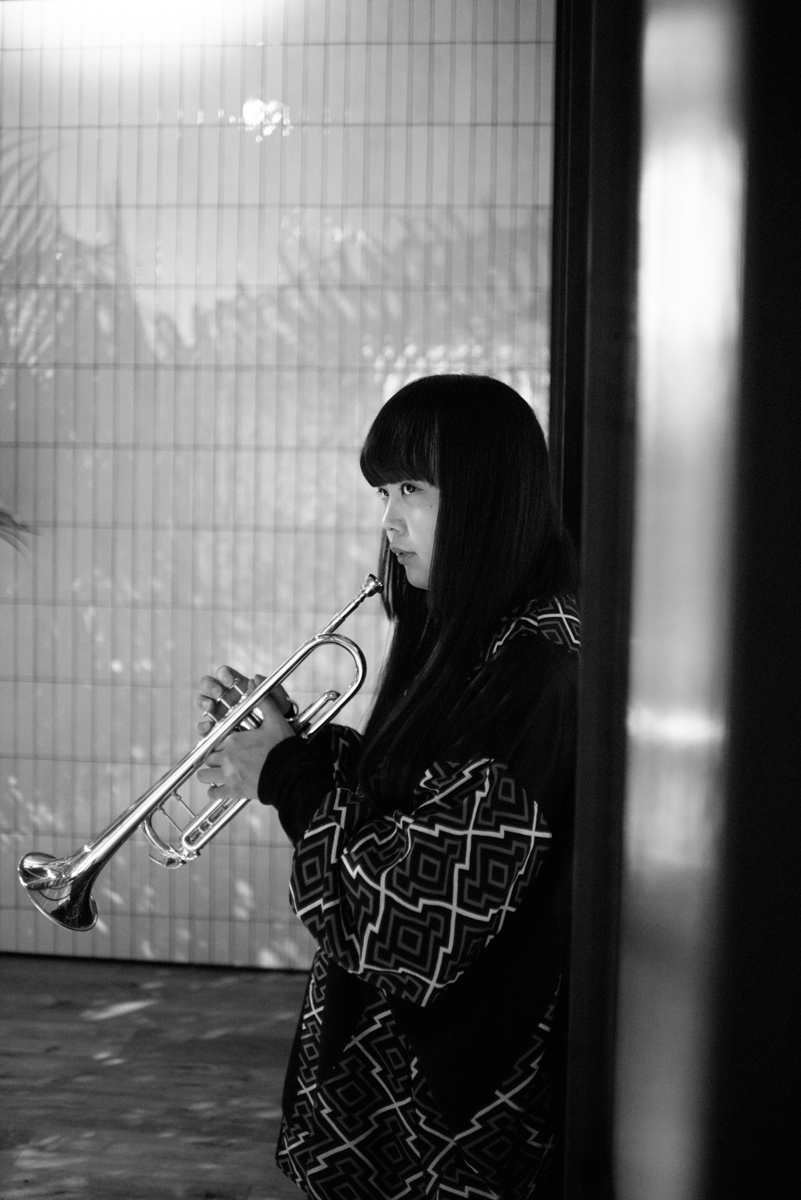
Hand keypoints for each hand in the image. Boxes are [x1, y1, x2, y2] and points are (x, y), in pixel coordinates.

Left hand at [195, 666, 294, 799]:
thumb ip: (263, 700)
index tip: (224, 745)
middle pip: (208, 758)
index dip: (219, 743)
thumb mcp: (275, 720)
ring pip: (205, 776)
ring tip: (214, 774)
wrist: (291, 774)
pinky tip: (217, 790)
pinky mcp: (234, 791)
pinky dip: (214, 792)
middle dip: (212, 759)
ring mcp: (229, 776)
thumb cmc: (283, 747)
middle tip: (220, 760)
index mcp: (233, 740)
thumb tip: (254, 679)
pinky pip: (215, 793)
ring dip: (208, 775)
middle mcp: (227, 757)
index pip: (215, 740)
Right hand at [195, 666, 292, 737]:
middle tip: (219, 693)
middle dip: (211, 686)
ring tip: (210, 707)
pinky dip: (202, 726)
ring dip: (202, 701)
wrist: (278, 742)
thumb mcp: (280, 703)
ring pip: (202, 701)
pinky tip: (209, 727)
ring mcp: (218, 713)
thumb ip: (274, 690)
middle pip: (208, 684)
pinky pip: (203, 727)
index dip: (224, 674)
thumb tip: (256, 677)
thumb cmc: (277, 718)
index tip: (230, 681)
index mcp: (238, 686)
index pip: (225, 674)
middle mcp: (225, 697)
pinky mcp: (214, 730)